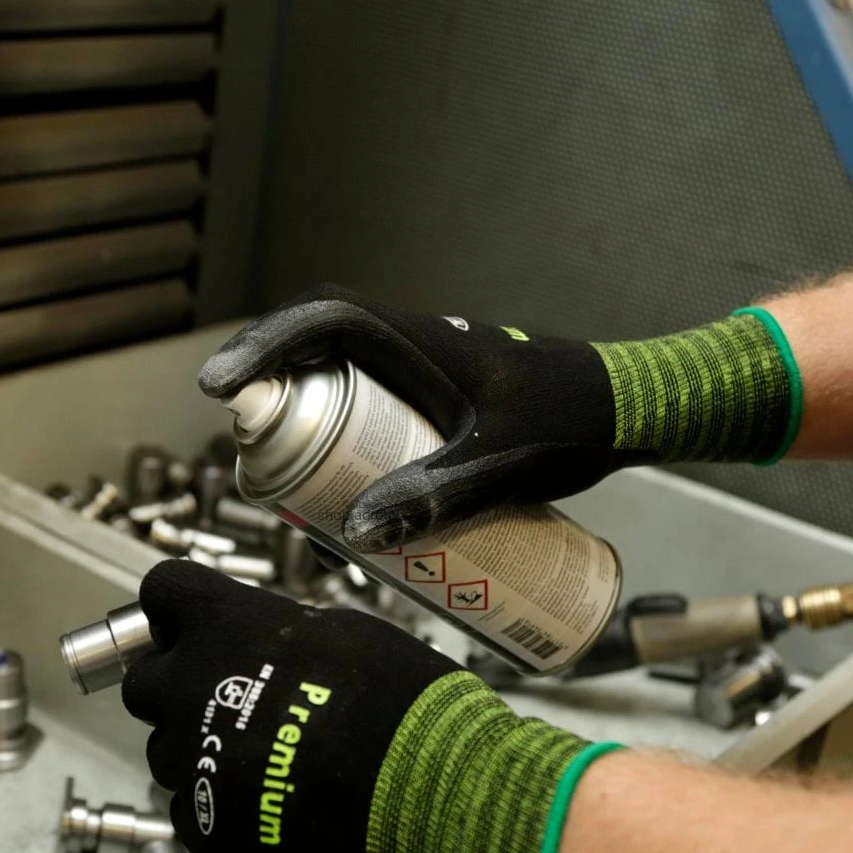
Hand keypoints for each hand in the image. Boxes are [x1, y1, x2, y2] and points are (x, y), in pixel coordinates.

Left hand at [123, 559, 602, 852]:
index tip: (199, 621)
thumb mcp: (346, 632)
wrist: (434, 797)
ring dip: (202, 747)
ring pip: (168, 750)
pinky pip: (191, 807)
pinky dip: (221, 803)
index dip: (180, 609)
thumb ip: (279, 632)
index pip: (161, 593)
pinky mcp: (207, 829)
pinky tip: (275, 801)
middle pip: (145, 681)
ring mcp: (193, 766)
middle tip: (231, 695)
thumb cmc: (406, 707)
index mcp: (224, 627)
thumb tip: (260, 640)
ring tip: (271, 759)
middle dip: (179, 683)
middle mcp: (191, 692)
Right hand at [199, 285, 795, 550]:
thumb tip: (359, 532)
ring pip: (344, 384)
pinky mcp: (439, 405)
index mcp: (422, 340)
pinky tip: (345, 492)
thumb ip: (436, 496)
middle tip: (249, 454)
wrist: (631, 412)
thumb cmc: (574, 421)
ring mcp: (425, 375)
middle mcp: (415, 347)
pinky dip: (346, 440)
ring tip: (283, 481)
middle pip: (318, 352)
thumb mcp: (502, 463)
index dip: (264, 345)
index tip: (221, 385)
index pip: (324, 319)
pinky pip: (374, 410)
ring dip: (306, 420)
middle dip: (272, 395)